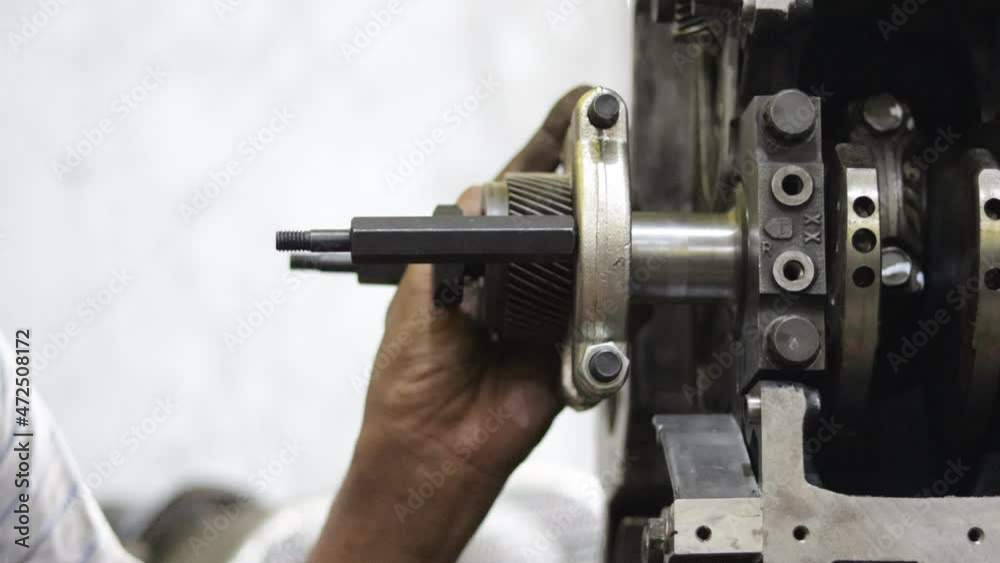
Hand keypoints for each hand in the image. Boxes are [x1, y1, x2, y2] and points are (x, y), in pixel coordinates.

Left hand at [309, 86, 590, 562]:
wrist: (435, 453)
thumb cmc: (411, 384)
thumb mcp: (422, 296)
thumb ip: (454, 246)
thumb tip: (482, 194)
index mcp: (471, 263)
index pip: (513, 195)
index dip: (542, 154)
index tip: (573, 117)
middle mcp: (513, 283)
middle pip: (560, 221)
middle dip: (582, 192)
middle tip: (600, 165)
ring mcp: (548, 314)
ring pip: (588, 263)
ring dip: (602, 243)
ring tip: (607, 219)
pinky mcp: (575, 348)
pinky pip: (608, 314)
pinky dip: (618, 300)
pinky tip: (614, 282)